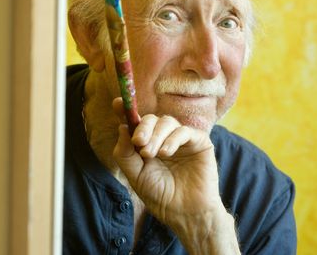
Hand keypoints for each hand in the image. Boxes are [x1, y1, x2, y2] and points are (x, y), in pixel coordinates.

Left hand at [111, 97, 221, 225]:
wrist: (185, 213)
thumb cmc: (161, 196)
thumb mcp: (136, 176)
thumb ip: (125, 153)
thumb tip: (121, 127)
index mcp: (148, 144)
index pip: (136, 123)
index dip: (126, 110)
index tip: (117, 104)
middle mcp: (164, 138)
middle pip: (151, 119)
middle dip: (142, 127)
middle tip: (138, 142)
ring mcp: (182, 139)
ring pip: (167, 122)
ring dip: (156, 135)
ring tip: (150, 154)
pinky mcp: (199, 142)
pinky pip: (184, 131)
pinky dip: (172, 139)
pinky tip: (165, 153)